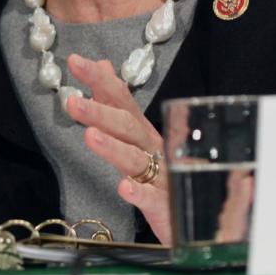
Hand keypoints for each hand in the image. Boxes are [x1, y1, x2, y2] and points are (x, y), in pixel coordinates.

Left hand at [65, 54, 170, 242]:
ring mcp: (161, 176)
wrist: (204, 212)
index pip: (120, 97)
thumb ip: (117, 101)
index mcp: (142, 131)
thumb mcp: (136, 135)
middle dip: (100, 112)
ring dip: (113, 147)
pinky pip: (152, 200)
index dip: (99, 79)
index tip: (75, 61)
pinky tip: (124, 188)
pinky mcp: (166, 207)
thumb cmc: (162, 171)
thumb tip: (103, 64)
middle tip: (71, 102)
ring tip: (90, 135)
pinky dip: (139, 193)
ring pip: (136, 160)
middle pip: (126, 126)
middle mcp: (152, 147)